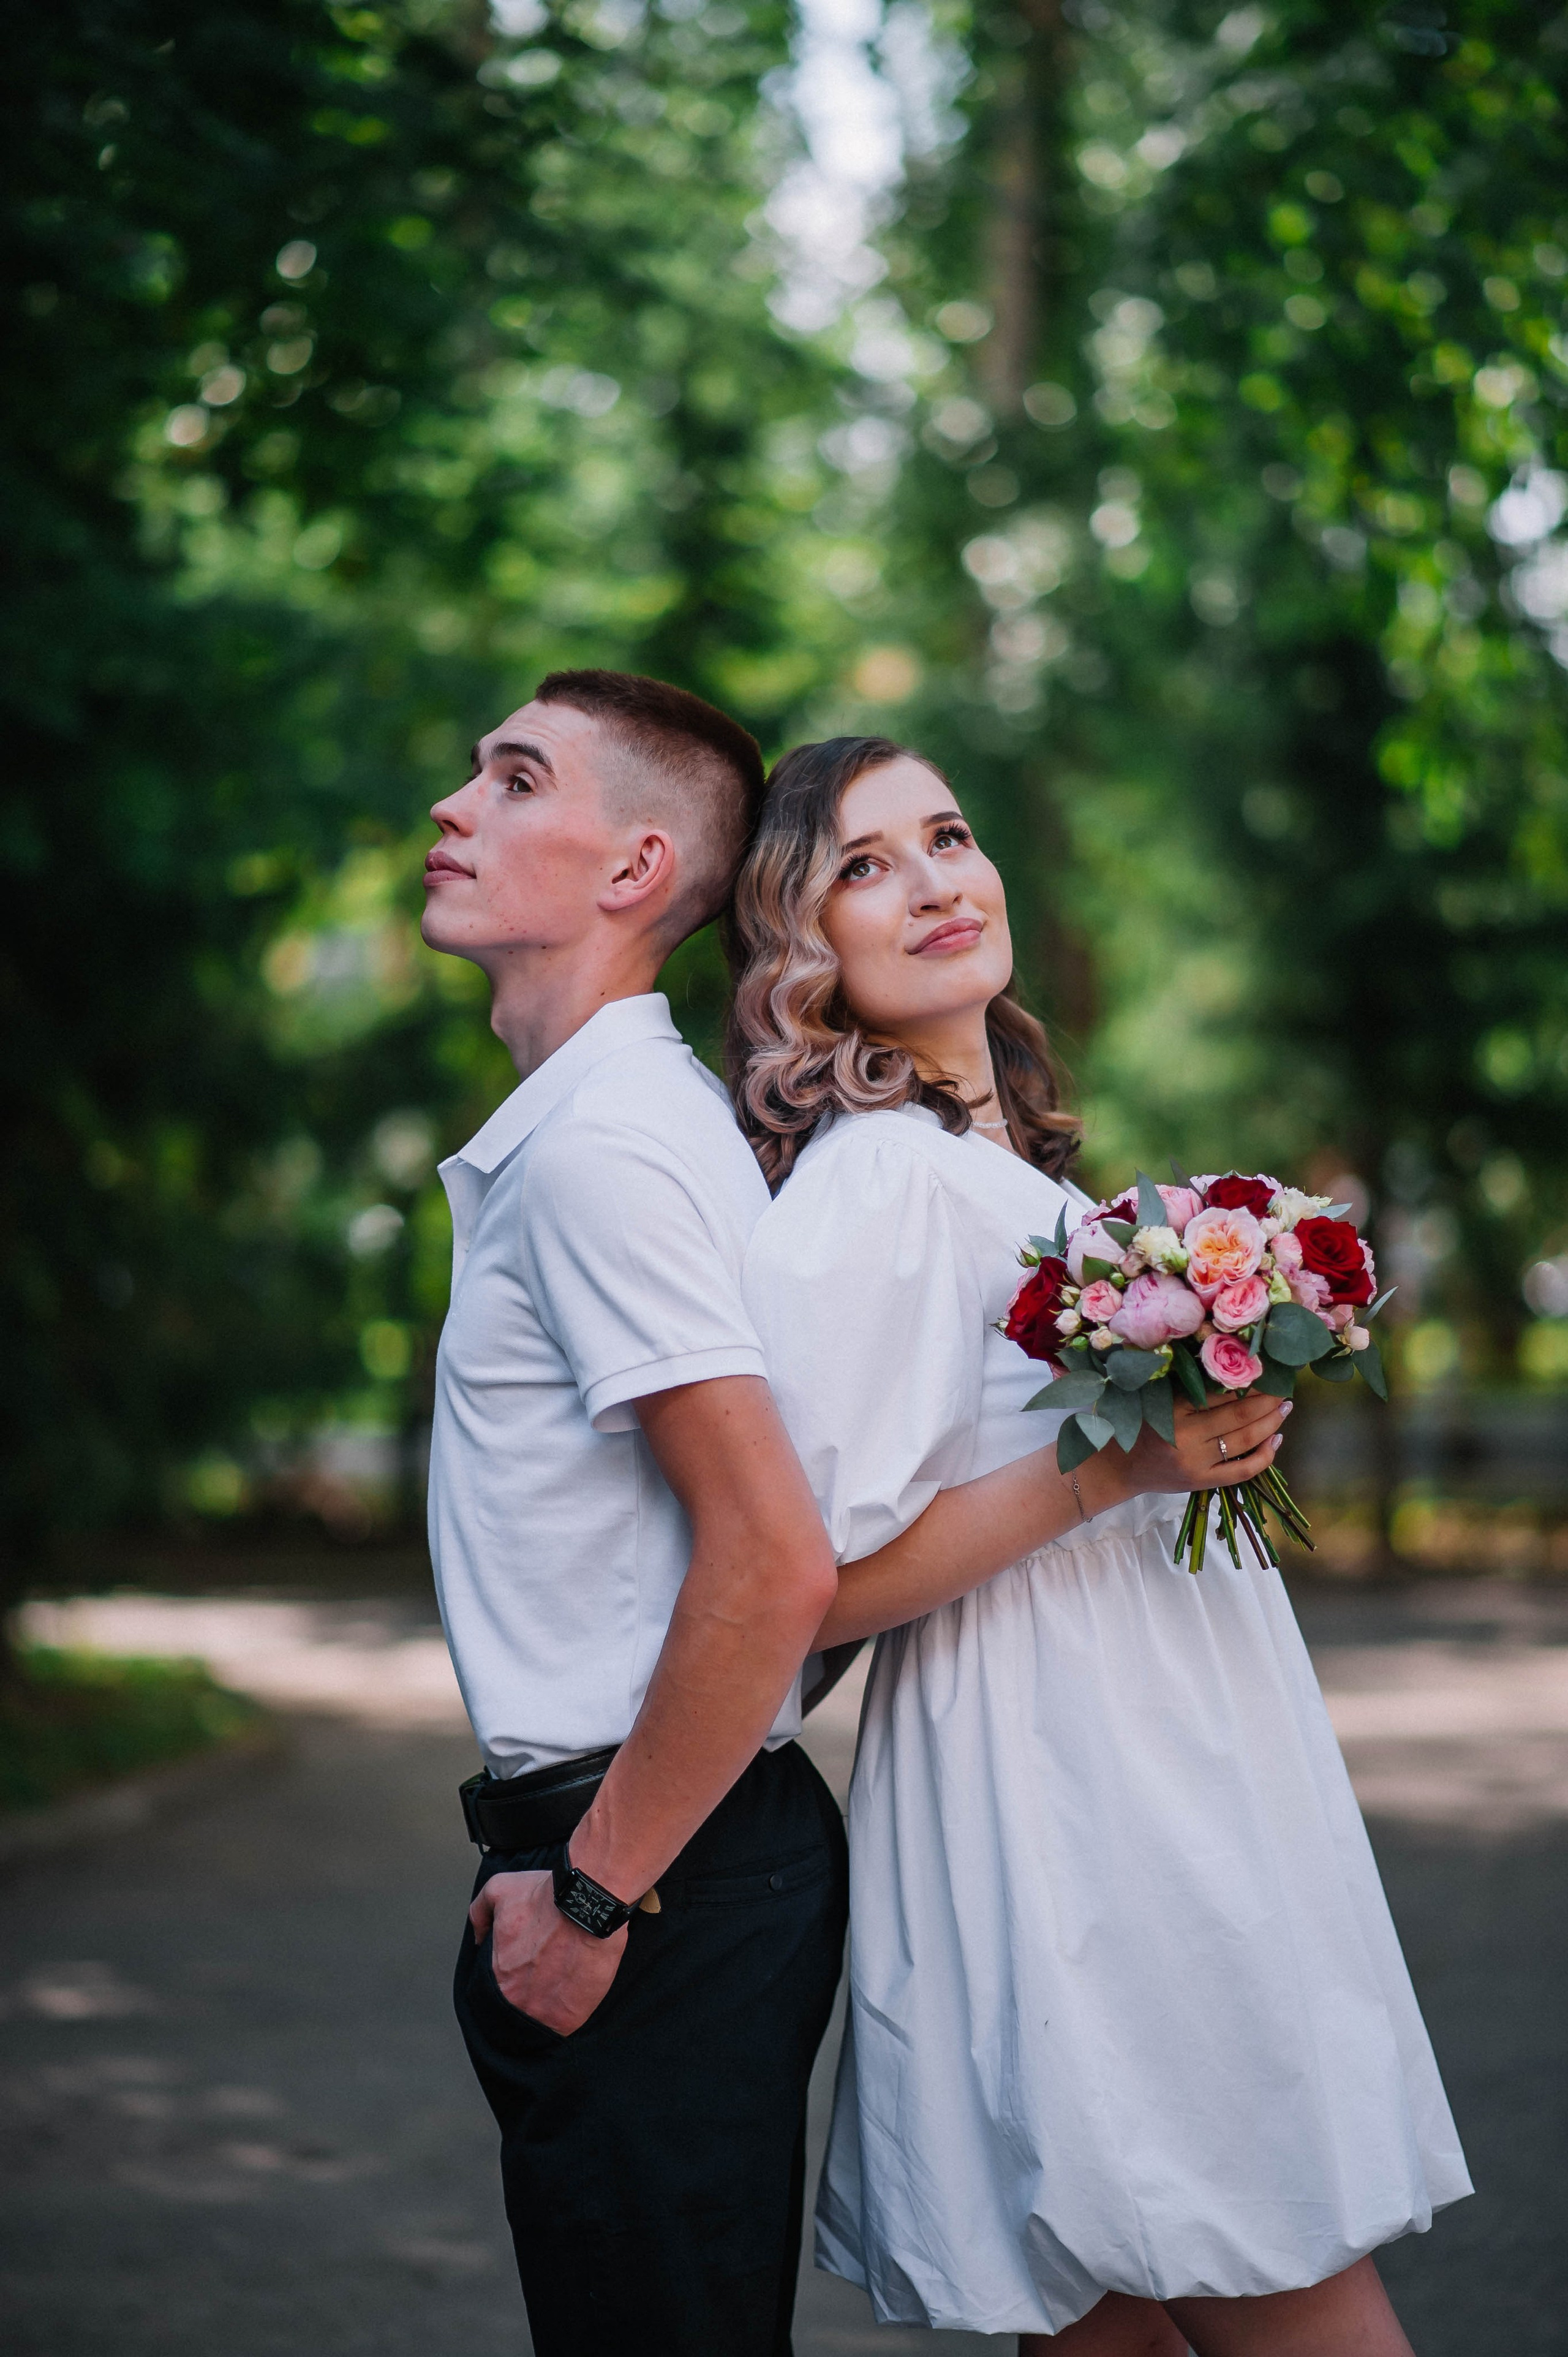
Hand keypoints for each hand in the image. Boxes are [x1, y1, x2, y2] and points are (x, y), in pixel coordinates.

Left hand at [468, 1868, 627, 2035]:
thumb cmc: (548, 1896)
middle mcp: (516, 2001)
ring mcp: (544, 2014)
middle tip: (545, 1976)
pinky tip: (574, 1991)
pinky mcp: (569, 2019)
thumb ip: (480, 1913)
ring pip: (540, 2019)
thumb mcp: (499, 1890)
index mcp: (497, 1976)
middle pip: (517, 2008)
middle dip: (528, 1994)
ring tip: (561, 1984)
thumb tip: (480, 1938)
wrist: (590, 1903)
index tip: (523, 1971)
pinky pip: (563, 2026)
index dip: (509, 1982)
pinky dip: (568, 2012)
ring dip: (548, 2006)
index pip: (493, 1993)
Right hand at [1100, 1390, 1290, 1505]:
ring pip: (1244, 1441)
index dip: (1246, 1382)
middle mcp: (1186, 1436)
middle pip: (1238, 1416)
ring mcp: (1196, 1463)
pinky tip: (1276, 1440)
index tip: (1263, 1372)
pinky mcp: (1203, 1482)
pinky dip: (1264, 1456)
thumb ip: (1192, 1390)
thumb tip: (1237, 1375)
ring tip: (1284, 1409)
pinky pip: (1242, 1471)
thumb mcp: (1160, 1400)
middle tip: (1283, 1389)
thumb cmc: (1142, 1427)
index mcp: (1173, 1409)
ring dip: (1270, 1423)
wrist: (1122, 1467)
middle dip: (1267, 1401)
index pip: (1219, 1392)